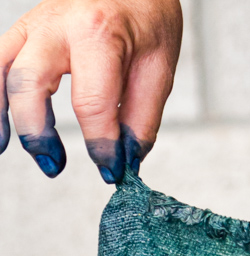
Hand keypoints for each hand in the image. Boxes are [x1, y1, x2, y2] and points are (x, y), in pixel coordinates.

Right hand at [0, 0, 181, 181]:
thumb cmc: (147, 17)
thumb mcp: (159, 69)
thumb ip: (141, 119)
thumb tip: (125, 161)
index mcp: (97, 34)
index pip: (91, 104)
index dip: (100, 146)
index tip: (112, 171)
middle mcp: (57, 25)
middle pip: (29, 83)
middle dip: (37, 132)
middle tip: (55, 165)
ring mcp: (34, 25)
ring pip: (1, 70)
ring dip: (2, 115)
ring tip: (8, 148)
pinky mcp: (25, 31)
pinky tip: (1, 128)